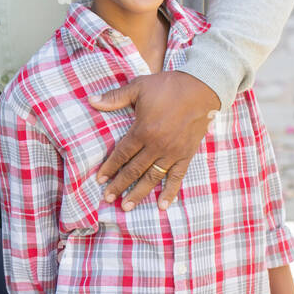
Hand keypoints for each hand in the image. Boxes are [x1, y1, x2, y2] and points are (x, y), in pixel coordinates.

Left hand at [89, 70, 219, 210]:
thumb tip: (91, 100)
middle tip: (108, 198)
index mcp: (143, 130)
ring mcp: (173, 152)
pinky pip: (177, 177)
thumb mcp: (139, 87)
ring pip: (152, 177)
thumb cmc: (168, 86)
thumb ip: (115, 97)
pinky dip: (170, 191)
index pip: (122, 154)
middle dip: (119, 185)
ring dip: (139, 193)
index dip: (110, 167)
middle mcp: (157, 145)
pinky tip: (163, 205)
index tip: (100, 179)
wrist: (202, 88)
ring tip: (127, 207)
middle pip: (134, 170)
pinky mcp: (186, 154)